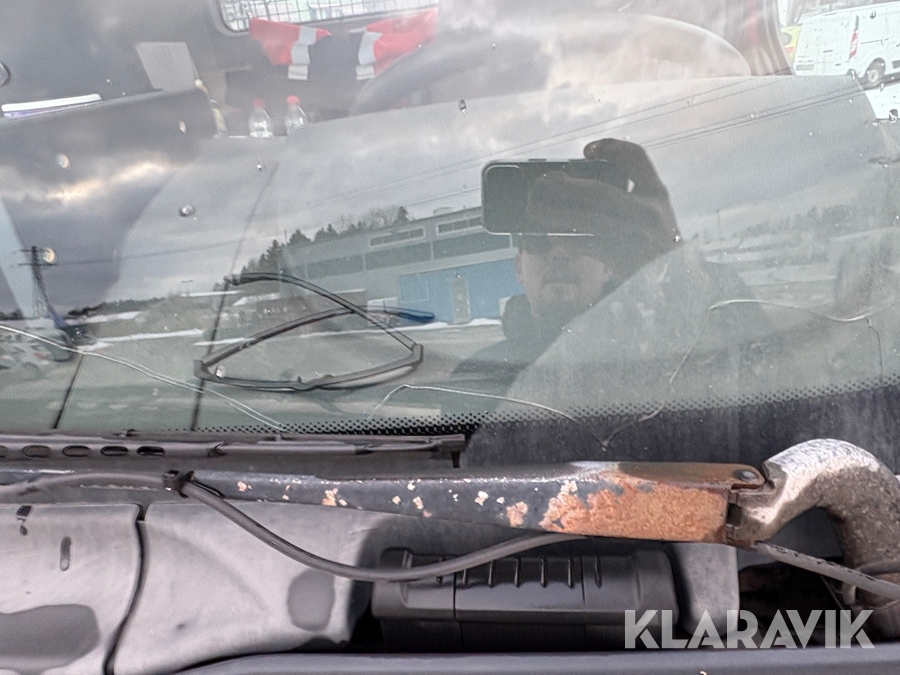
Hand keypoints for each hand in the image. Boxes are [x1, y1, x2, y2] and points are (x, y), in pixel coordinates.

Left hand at [523, 138, 679, 277]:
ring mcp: (632, 238)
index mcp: (654, 193)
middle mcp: (645, 213)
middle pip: (597, 193)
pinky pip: (588, 247)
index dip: (610, 149)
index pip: (635, 158)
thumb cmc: (657, 232)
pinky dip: (568, 241)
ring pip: (588, 221)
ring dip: (557, 214)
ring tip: (536, 209)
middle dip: (564, 187)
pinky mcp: (621, 260)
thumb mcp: (655, 199)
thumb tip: (588, 155)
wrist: (674, 274)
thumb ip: (631, 174)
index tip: (587, 151)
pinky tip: (553, 236)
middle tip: (541, 184)